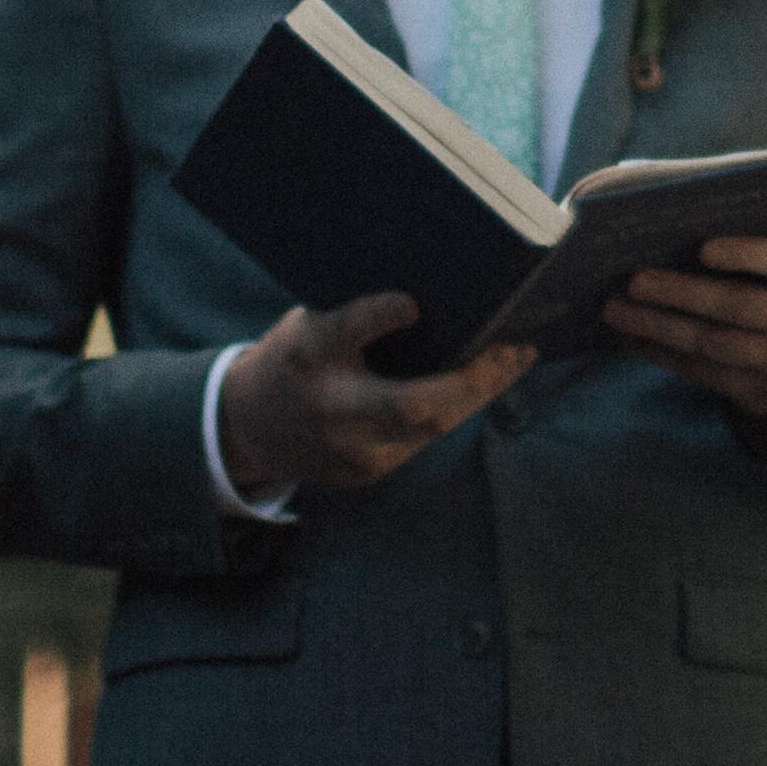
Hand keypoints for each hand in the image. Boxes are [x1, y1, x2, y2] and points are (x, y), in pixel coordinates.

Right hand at [220, 292, 532, 498]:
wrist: (248, 427)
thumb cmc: (295, 357)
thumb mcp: (308, 327)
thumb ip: (356, 319)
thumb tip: (438, 294)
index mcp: (309, 354)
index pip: (347, 334)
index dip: (378, 318)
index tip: (412, 304)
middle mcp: (329, 406)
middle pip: (410, 404)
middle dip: (472, 379)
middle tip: (515, 348)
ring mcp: (348, 448)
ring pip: (430, 429)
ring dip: (480, 394)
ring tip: (517, 360)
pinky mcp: (365, 472)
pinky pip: (422, 440)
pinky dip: (456, 409)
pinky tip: (485, 384)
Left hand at [603, 228, 766, 416]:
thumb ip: (742, 222)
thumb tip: (660, 202)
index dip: (749, 254)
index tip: (703, 247)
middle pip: (743, 307)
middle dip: (683, 293)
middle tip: (633, 280)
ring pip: (716, 346)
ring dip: (659, 326)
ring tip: (615, 309)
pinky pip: (706, 374)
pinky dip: (662, 352)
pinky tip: (630, 334)